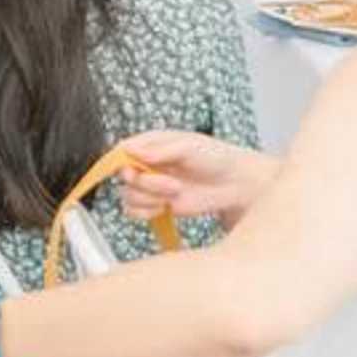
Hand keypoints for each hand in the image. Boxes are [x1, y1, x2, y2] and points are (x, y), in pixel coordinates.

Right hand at [111, 131, 274, 225]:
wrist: (235, 184)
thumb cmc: (216, 158)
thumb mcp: (189, 147)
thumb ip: (159, 150)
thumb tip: (132, 150)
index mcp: (152, 144)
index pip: (123, 150)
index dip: (122, 161)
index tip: (132, 170)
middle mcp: (148, 164)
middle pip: (124, 176)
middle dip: (146, 183)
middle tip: (172, 183)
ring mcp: (152, 185)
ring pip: (128, 195)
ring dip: (150, 198)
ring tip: (176, 192)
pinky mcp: (157, 204)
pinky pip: (134, 212)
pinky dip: (147, 212)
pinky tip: (165, 207)